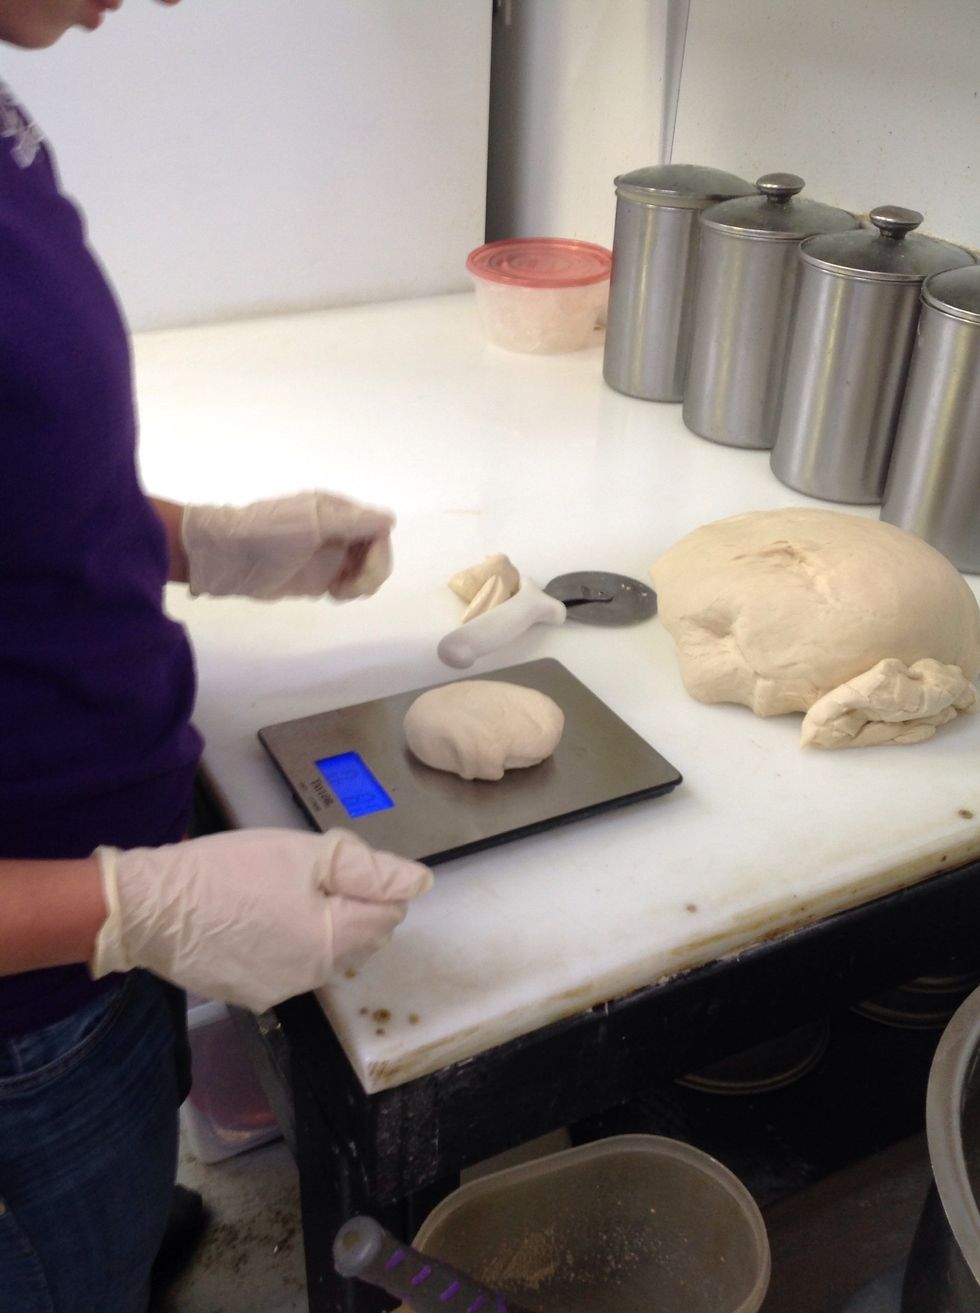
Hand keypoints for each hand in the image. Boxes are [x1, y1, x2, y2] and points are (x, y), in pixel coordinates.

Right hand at [89, 829, 432, 1011]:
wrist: (153, 906)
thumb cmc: (231, 870)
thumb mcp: (305, 854)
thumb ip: (368, 871)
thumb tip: (419, 885)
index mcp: (333, 939)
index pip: (388, 913)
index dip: (373, 881)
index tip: (337, 863)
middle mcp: (315, 975)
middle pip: (361, 938)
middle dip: (351, 906)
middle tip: (309, 874)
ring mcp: (280, 991)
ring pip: (326, 955)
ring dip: (320, 926)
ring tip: (280, 894)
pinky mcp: (250, 995)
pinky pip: (289, 967)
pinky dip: (286, 944)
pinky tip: (255, 920)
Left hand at [181, 491, 393, 600]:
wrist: (227, 557)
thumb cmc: (268, 534)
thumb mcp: (312, 522)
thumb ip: (352, 522)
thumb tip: (390, 520)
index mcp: (337, 511)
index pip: (377, 531)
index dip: (378, 552)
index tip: (365, 570)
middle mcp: (337, 531)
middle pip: (375, 553)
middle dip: (372, 572)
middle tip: (351, 589)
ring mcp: (327, 555)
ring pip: (364, 570)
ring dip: (362, 584)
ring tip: (340, 593)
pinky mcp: (317, 578)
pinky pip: (347, 584)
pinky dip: (348, 592)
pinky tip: (332, 595)